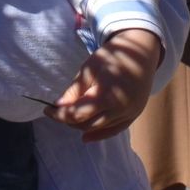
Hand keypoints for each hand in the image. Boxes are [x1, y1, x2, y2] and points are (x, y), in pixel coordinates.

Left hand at [46, 29, 160, 141]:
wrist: (141, 53)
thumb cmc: (113, 56)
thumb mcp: (89, 68)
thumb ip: (75, 90)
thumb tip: (59, 106)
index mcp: (105, 95)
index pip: (77, 114)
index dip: (59, 115)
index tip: (48, 110)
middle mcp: (118, 109)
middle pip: (87, 124)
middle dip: (69, 121)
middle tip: (58, 112)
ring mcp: (128, 114)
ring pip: (99, 128)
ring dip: (82, 126)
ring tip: (70, 118)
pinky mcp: (133, 115)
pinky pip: (114, 130)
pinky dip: (100, 134)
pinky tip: (87, 137)